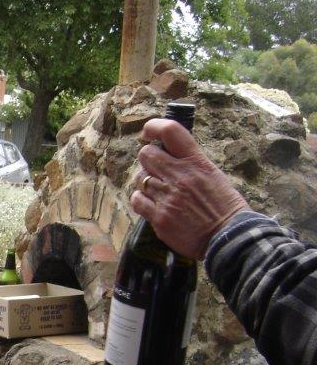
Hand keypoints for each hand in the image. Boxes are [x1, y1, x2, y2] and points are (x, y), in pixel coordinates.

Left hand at [129, 118, 249, 259]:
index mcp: (197, 162)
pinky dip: (140, 200)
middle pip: (146, 154)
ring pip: (139, 178)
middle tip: (154, 170)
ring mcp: (168, 196)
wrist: (228, 237)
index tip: (147, 133)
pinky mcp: (159, 217)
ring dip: (144, 182)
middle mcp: (180, 176)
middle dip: (147, 161)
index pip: (171, 131)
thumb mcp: (213, 176)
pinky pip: (137, 200)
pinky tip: (150, 204)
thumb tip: (170, 156)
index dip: (153, 127)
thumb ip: (191, 165)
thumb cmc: (224, 207)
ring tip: (157, 190)